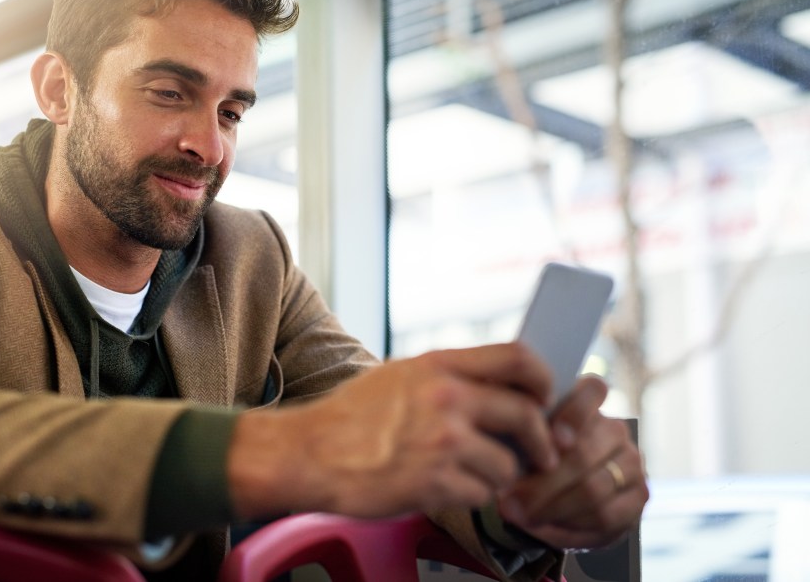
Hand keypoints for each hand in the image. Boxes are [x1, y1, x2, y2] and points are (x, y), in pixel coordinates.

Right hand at [228, 343, 559, 520]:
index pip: (520, 358)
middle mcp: (447, 398)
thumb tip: (501, 387)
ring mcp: (443, 441)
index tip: (547, 400)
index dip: (545, 380)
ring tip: (469, 473)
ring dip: (497, 476)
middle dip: (541, 443)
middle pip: (528, 415)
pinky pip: (482, 494)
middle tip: (540, 456)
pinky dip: (470, 497)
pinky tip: (445, 487)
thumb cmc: (351, 416)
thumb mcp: (401, 376)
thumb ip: (449, 377)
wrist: (309, 453)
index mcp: (440, 365)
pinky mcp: (435, 482)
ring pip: (508, 465)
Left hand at [496, 376, 648, 549]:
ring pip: (594, 489)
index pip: (593, 390)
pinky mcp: (638, 497)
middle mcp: (615, 430)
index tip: (552, 439)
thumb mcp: (525, 438)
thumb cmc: (533, 456)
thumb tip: (503, 449)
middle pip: (584, 455)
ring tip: (519, 516)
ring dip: (551, 508)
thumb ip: (522, 434)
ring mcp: (632, 464)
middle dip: (543, 483)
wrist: (556, 493)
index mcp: (589, 403)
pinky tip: (542, 528)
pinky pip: (605, 516)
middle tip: (509, 501)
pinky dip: (569, 526)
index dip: (574, 414)